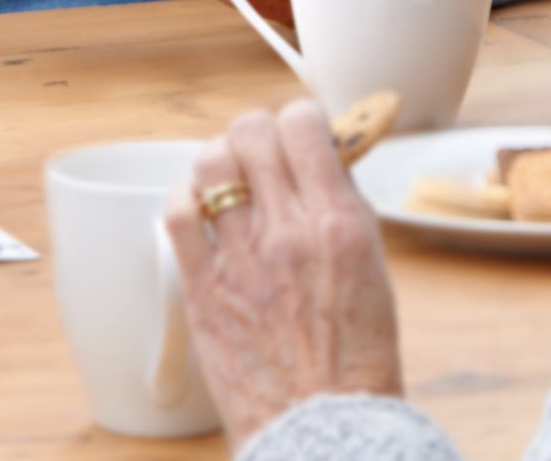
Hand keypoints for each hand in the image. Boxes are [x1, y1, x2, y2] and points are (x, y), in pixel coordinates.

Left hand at [164, 102, 404, 448]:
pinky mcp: (202, 287)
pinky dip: (186, 198)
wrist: (324, 430)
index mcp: (339, 225)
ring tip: (229, 177)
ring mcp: (240, 257)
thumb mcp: (373, 272)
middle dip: (256, 133)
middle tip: (261, 151)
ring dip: (220, 159)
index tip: (298, 130)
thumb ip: (344, 213)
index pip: (304, 127)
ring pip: (211, 162)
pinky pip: (177, 213)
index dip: (299, 120)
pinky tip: (199, 207)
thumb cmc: (356, 363)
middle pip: (251, 134)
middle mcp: (288, 231)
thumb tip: (322, 165)